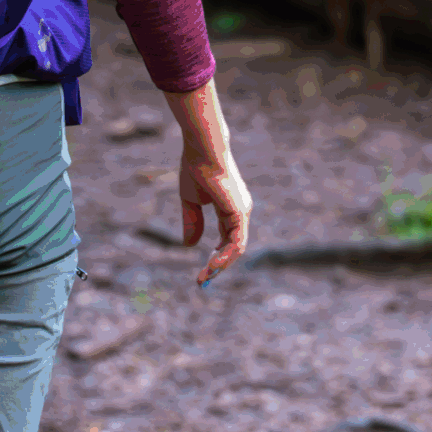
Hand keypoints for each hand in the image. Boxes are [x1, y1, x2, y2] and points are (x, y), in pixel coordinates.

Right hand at [165, 81, 250, 284]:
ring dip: (221, 265)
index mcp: (229, 208)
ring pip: (236, 248)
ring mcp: (242, 213)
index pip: (226, 239)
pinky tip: (213, 265)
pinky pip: (236, 242)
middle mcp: (239, 212)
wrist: (203, 151)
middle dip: (218, 265)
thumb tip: (189, 245)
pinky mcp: (240, 213)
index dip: (215, 255)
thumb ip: (192, 222)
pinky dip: (225, 256)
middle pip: (233, 246)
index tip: (203, 270)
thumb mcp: (190, 201)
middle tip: (203, 280)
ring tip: (206, 276)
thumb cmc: (196, 169)